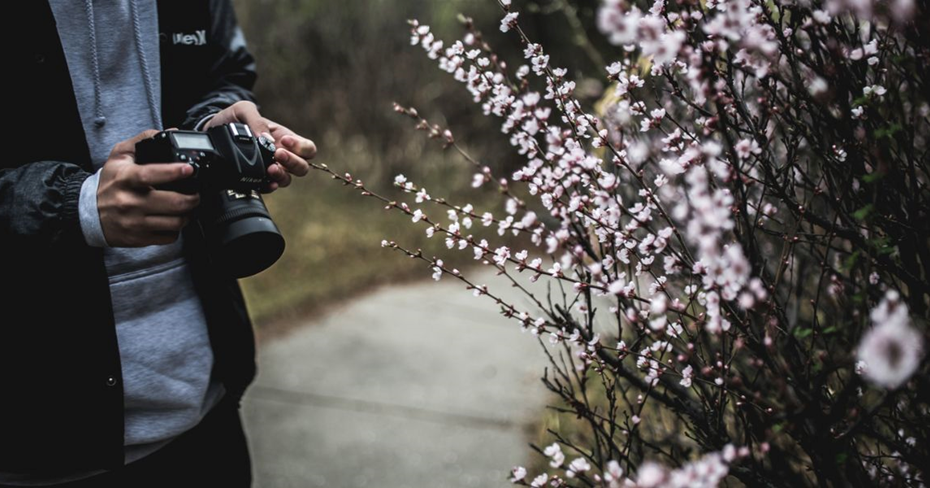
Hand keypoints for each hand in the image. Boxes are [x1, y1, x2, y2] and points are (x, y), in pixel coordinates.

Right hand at [97, 130, 200, 246]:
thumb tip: (170, 132)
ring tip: (187, 207)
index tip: (189, 169)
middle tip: (195, 193)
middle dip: (193, 198)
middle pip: (173, 203)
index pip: (150, 175)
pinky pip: (169, 236)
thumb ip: (143, 140)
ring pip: (175, 222)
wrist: (87, 213)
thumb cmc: (109, 183)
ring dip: (188, 214)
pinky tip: (172, 219)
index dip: (173, 172)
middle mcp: (130, 202)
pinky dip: (176, 229)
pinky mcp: (138, 238)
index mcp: (125, 179)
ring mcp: (135, 222)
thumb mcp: (120, 156)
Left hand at [203, 101, 315, 191]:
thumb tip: (266, 140)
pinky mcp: (258, 178)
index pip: (308, 148)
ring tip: (269, 168)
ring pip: (288, 179)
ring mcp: (271, 168)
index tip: (284, 140)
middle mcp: (281, 155)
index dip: (301, 147)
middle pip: (303, 167)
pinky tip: (265, 182)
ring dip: (282, 175)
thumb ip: (256, 120)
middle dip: (293, 161)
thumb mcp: (243, 110)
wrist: (212, 131)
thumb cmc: (232, 118)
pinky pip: (269, 187)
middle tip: (277, 153)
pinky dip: (269, 186)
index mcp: (284, 139)